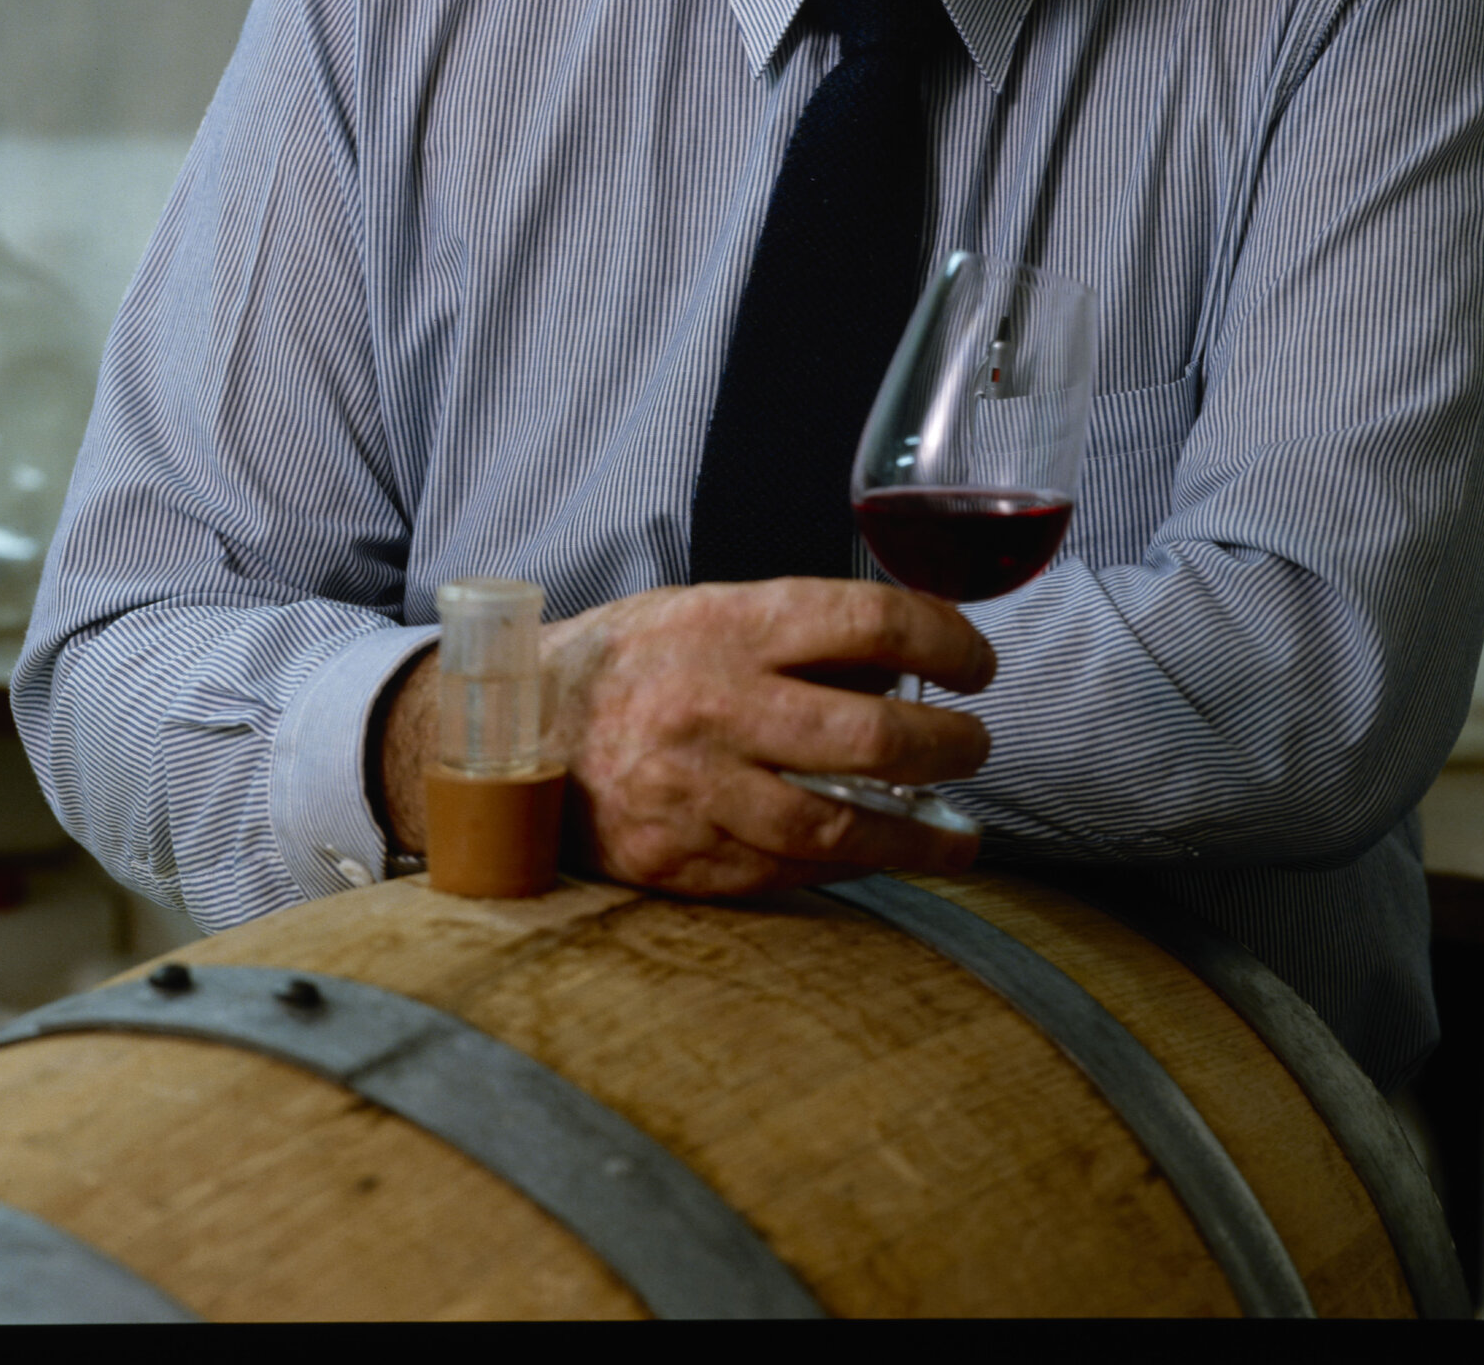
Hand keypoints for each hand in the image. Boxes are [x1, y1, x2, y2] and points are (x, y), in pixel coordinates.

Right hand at [379, 580, 994, 898]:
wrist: (506, 732)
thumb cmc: (628, 662)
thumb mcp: (707, 612)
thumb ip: (798, 636)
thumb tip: (905, 665)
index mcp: (729, 626)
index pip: (869, 622)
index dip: (946, 639)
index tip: (977, 663)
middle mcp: (716, 706)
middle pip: (869, 733)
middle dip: (945, 744)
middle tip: (975, 745)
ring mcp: (697, 790)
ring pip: (838, 824)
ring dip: (917, 837)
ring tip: (962, 837)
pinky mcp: (679, 859)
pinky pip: (788, 870)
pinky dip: (848, 866)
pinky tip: (885, 859)